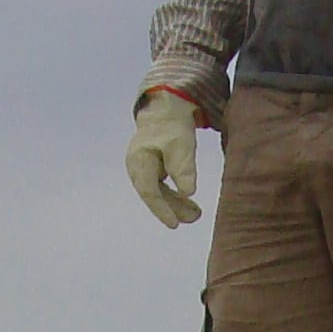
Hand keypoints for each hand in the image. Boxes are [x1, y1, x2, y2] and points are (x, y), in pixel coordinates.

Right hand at [127, 89, 203, 228]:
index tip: (174, 224)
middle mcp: (136, 166)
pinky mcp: (151, 168)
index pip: (149, 191)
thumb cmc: (173, 125)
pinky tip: (188, 204)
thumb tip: (187, 192)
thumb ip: (183, 168)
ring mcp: (143, 168)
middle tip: (194, 218)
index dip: (162, 210)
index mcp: (139, 160)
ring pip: (158, 193)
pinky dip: (174, 196)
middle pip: (153, 195)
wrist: (168, 107)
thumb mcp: (182, 145)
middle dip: (172, 209)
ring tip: (196, 214)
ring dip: (175, 205)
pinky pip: (161, 187)